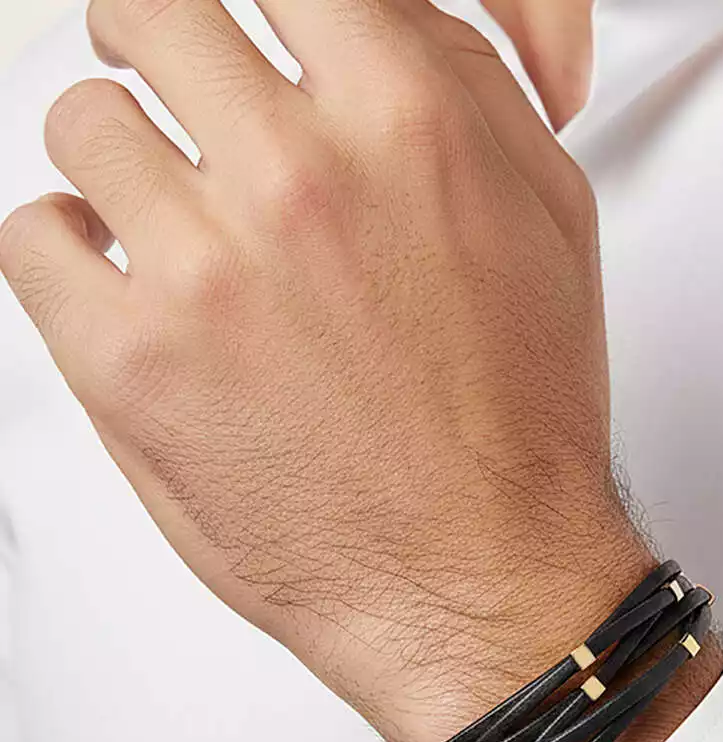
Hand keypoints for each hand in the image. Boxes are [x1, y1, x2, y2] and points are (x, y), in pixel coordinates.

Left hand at [0, 0, 721, 741]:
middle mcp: (296, 180)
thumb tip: (387, 25)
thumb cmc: (517, 432)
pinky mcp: (131, 364)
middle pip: (149, 11)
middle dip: (160, 51)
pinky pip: (32, 237)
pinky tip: (126, 287)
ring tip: (165, 227)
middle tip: (171, 96)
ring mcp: (204, 268)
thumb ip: (465, 95)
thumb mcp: (548, 227)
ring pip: (82, 123)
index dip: (247, 5)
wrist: (482, 580)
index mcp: (405, 124)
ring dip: (120, 165)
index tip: (234, 30)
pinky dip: (68, 254)